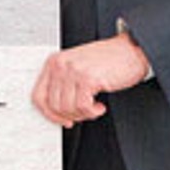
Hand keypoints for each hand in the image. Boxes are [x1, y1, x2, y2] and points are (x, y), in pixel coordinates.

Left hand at [31, 33, 149, 126]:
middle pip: (53, 106)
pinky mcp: (88, 78)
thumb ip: (63, 85)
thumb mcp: (77, 68)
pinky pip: (83, 107)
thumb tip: (56, 112)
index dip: (49, 114)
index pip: (38, 96)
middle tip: (83, 114)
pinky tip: (99, 107)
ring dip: (82, 114)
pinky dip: (92, 112)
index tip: (61, 119)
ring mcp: (74, 71)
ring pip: (67, 108)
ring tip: (93, 108)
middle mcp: (61, 65)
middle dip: (70, 115)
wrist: (131, 50)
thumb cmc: (107, 60)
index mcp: (54, 62)